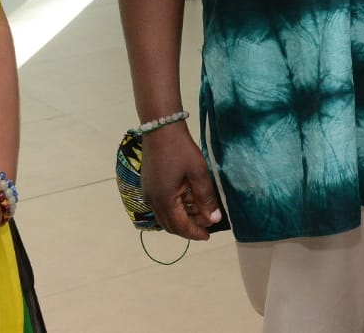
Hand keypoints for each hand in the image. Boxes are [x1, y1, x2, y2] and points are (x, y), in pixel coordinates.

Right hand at [140, 123, 223, 240]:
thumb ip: (206, 198)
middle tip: (206, 224)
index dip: (195, 233)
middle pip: (170, 224)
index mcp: (164, 200)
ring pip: (165, 215)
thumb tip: (214, 219)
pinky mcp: (148, 185)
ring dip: (182, 217)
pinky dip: (175, 207)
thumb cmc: (181, 149)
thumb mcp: (198, 173)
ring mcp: (148, 193)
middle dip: (189, 227)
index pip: (180, 226)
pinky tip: (188, 198)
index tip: (208, 236)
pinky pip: (162, 205)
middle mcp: (153, 200)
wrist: (161, 127)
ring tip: (200, 210)